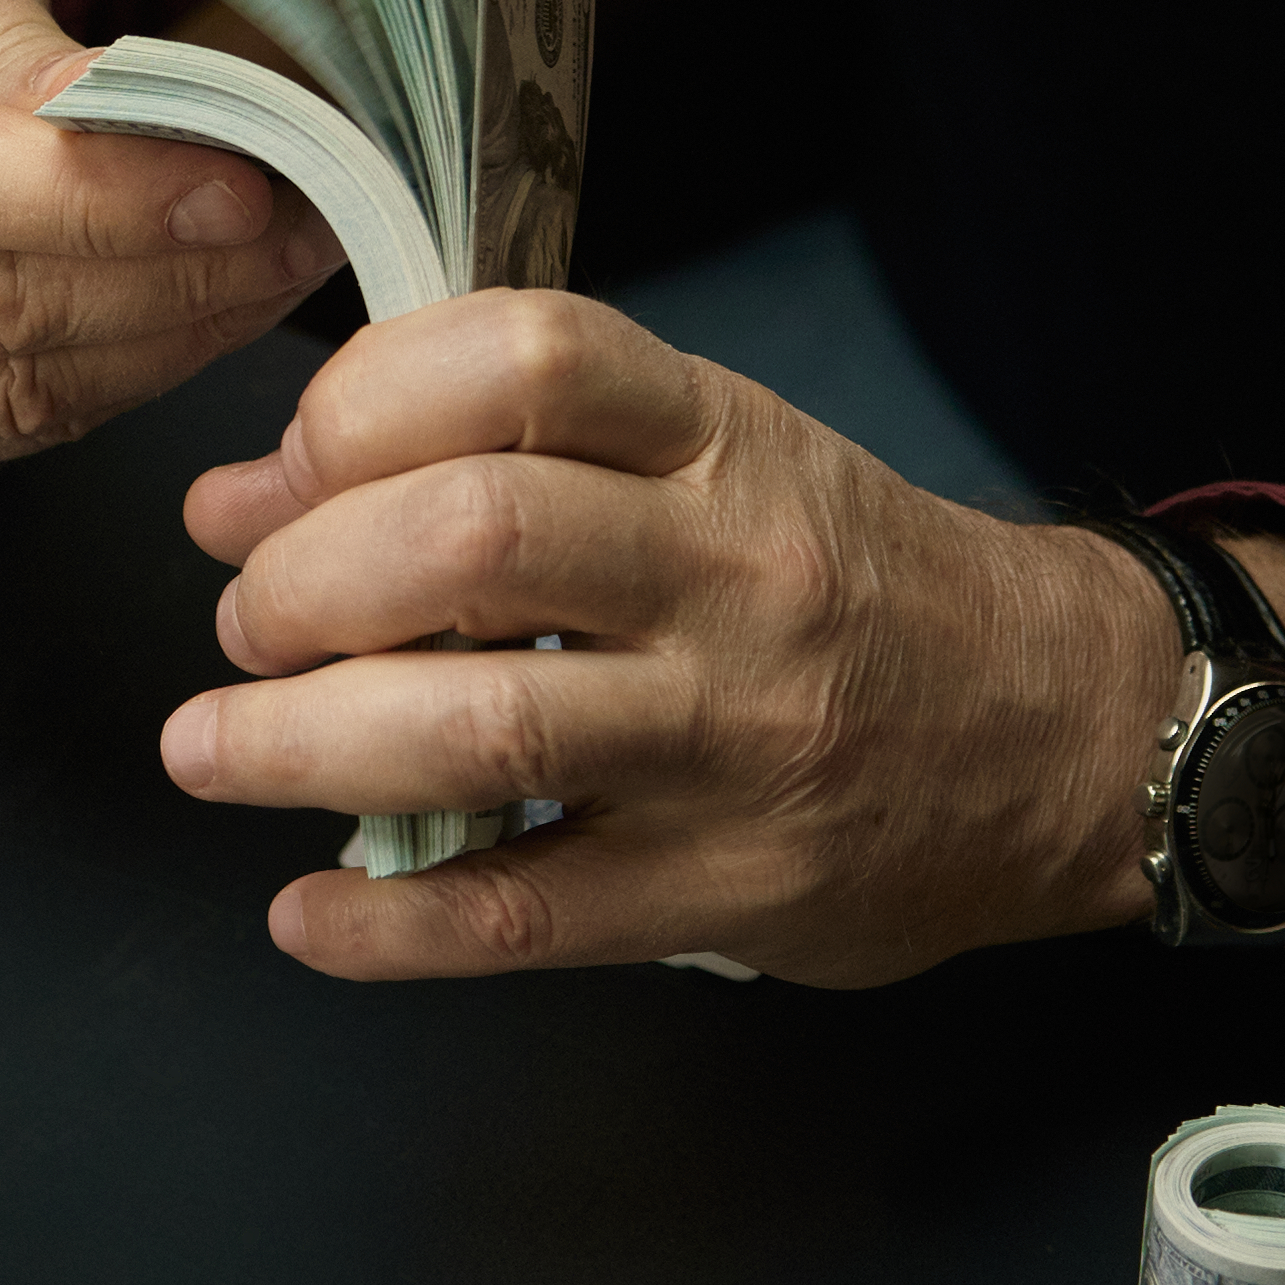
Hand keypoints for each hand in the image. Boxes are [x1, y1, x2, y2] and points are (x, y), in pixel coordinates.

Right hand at [0, 0, 345, 487]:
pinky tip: (182, 323)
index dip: (109, 203)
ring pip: (7, 392)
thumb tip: (133, 126)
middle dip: (171, 275)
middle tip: (301, 231)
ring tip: (267, 276)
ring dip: (165, 341)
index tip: (246, 186)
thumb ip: (12, 38)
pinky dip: (110, 385)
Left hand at [158, 294, 1284, 982]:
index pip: (521, 360)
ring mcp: (735, 739)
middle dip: (302, 586)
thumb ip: (499, 463)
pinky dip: (386, 924)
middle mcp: (731, 575)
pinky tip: (308, 913)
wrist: (1070, 729)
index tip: (278, 472)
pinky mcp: (731, 887)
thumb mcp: (713, 463)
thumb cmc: (846, 582)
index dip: (356, 406)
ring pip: (484, 728)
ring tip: (214, 750)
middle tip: (244, 627)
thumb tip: (240, 501)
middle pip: (476, 540)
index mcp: (719, 442)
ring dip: (299, 746)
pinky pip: (524, 912)